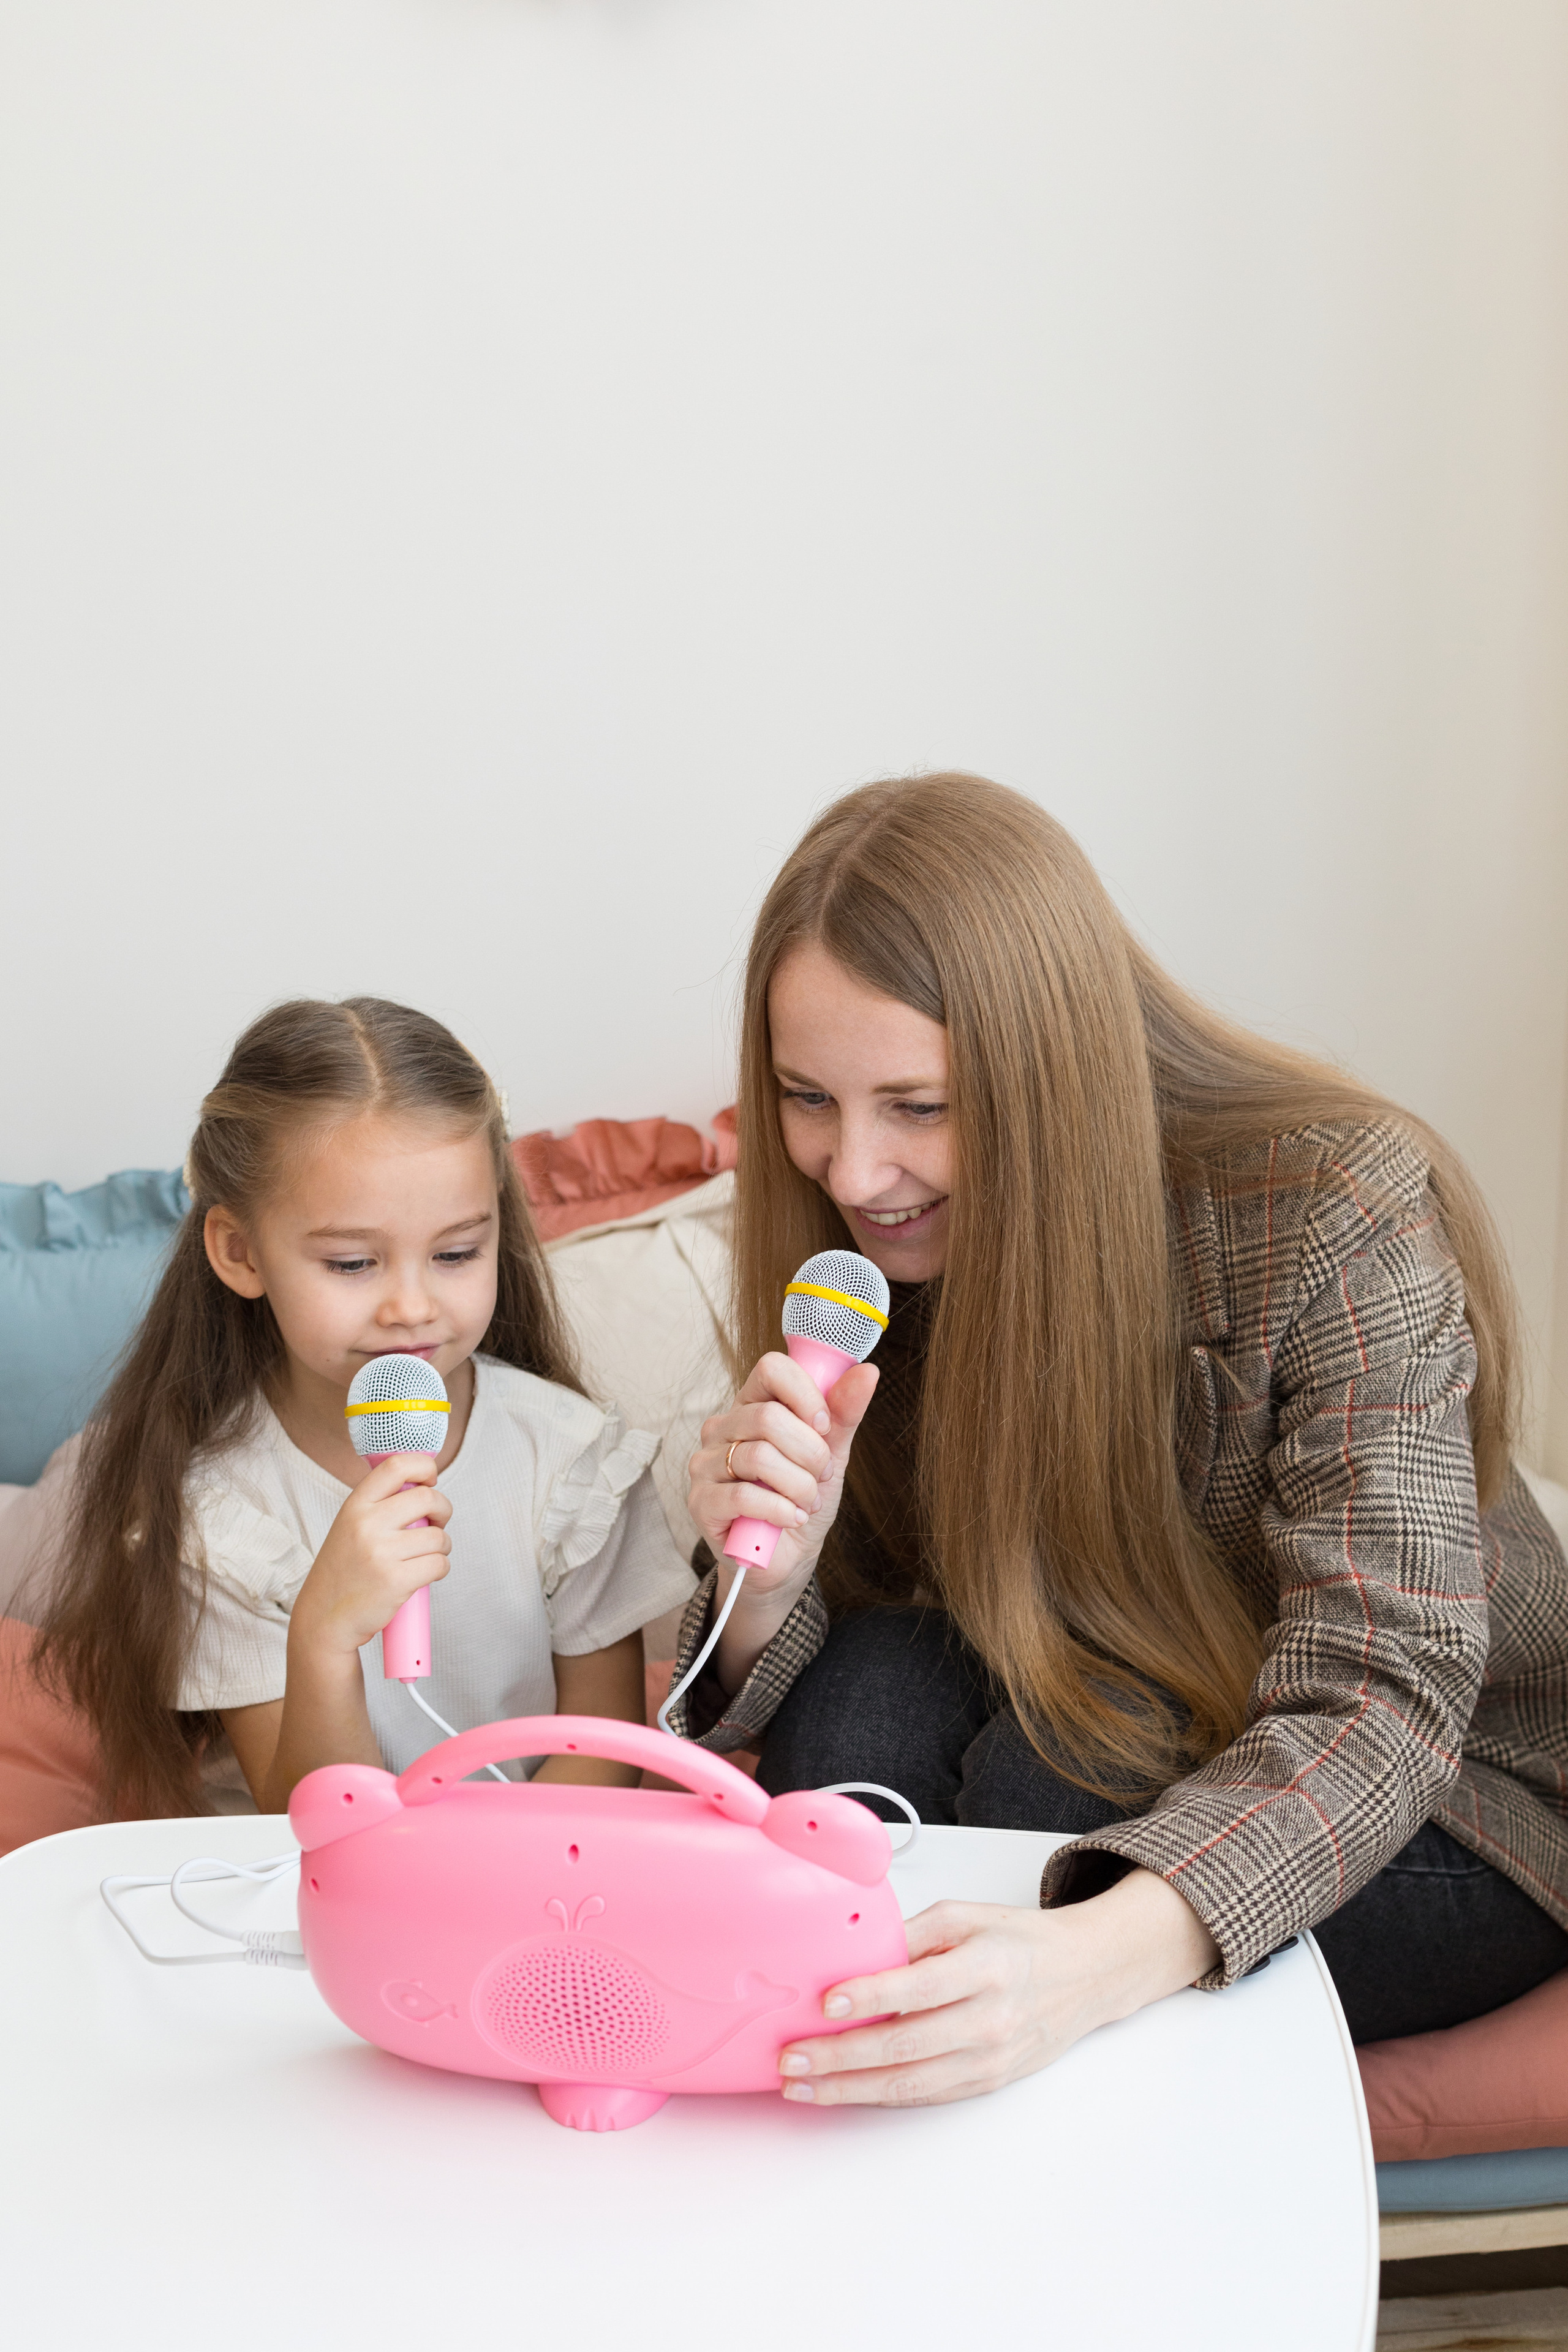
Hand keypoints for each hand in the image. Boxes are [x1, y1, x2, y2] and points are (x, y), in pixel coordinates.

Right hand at [289, 1453, 452, 1662]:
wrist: (324, 1619)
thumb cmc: (344, 1571)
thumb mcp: (349, 1526)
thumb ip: (379, 1504)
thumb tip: (424, 1484)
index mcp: (355, 1506)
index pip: (397, 1465)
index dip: (424, 1466)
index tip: (430, 1479)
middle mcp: (366, 1524)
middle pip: (428, 1498)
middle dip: (443, 1510)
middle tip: (437, 1522)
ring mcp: (381, 1553)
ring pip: (438, 1536)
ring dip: (442, 1546)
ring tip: (426, 1555)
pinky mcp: (396, 1580)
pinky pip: (439, 1564)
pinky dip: (440, 1568)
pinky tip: (425, 1573)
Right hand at [689, 1350, 878, 1603]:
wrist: (786, 1558)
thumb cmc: (802, 1499)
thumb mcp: (831, 1455)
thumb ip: (843, 1414)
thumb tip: (869, 1373)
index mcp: (752, 1405)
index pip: (771, 1369)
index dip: (805, 1395)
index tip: (824, 1425)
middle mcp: (722, 1428)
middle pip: (768, 1418)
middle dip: (810, 1452)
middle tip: (820, 1475)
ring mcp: (706, 1464)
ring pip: (759, 1457)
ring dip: (799, 1486)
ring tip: (806, 1502)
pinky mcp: (700, 1502)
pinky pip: (743, 1496)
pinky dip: (779, 1510)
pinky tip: (790, 1518)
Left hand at [775, 1868, 1220, 2107]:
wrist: (1083, 1977)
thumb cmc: (1020, 1941)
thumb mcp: (967, 1916)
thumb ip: (912, 1934)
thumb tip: (853, 1949)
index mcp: (986, 1967)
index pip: (920, 1987)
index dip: (870, 1997)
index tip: (825, 2001)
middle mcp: (989, 2019)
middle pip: (905, 2046)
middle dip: (840, 2056)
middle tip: (791, 2057)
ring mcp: (989, 2059)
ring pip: (909, 2083)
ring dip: (848, 2088)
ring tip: (801, 2085)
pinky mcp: (985, 2083)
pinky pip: (924, 2096)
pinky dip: (877, 2096)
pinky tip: (842, 2092)